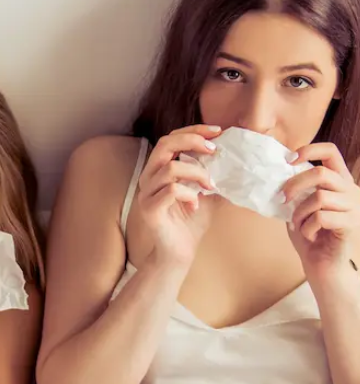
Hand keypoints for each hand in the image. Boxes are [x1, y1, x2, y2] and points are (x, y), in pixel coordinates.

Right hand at [135, 125, 220, 265]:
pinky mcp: (149, 209)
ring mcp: (146, 194)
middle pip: (164, 144)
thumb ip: (214, 173)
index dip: (193, 130)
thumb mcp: (207, 192)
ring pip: (170, 167)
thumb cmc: (191, 222)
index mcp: (159, 170)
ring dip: (196, 173)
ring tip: (210, 186)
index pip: (170, 138)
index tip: (218, 131)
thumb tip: (238, 156)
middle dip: (191, 141)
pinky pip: (170, 190)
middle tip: (214, 150)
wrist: (179, 253)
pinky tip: (196, 205)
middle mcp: (148, 178)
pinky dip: (188, 194)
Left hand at [283, 142, 359, 277]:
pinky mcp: (350, 224)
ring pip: (319, 197)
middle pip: (320, 172)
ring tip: (298, 224)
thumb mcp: (299, 208)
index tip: (289, 160)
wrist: (322, 265)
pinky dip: (307, 227)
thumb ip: (295, 192)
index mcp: (339, 182)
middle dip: (294, 185)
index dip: (310, 149)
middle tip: (282, 199)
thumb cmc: (310, 236)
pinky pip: (321, 217)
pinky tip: (308, 235)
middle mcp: (350, 191)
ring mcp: (353, 207)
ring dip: (300, 212)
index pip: (331, 152)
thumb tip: (275, 175)